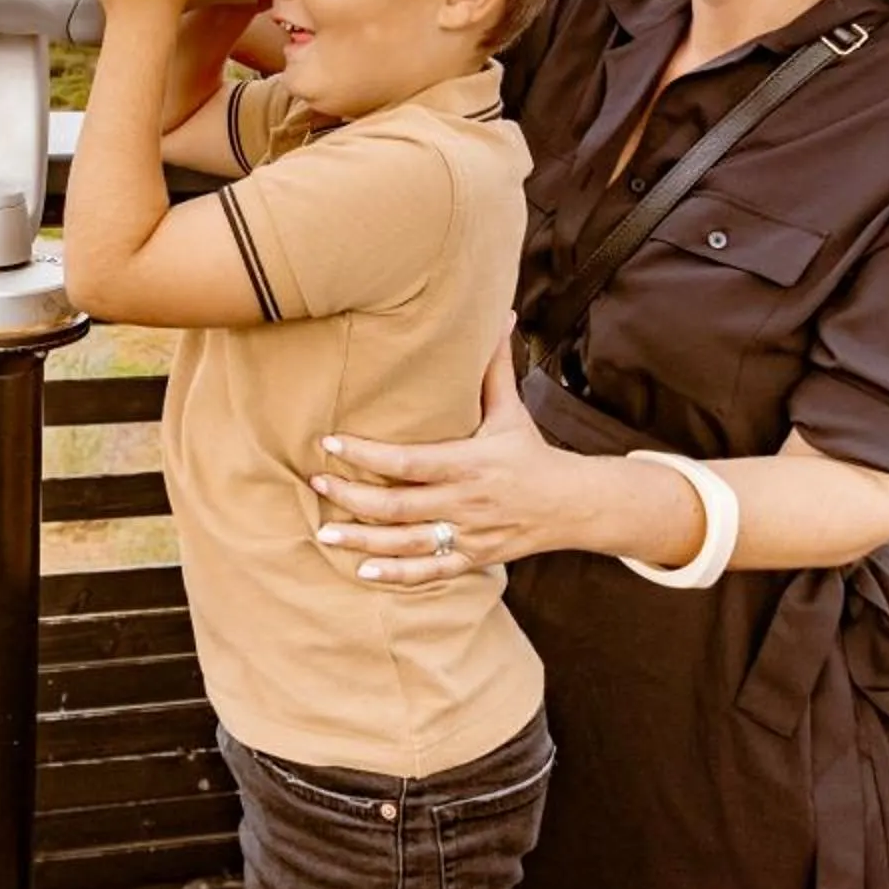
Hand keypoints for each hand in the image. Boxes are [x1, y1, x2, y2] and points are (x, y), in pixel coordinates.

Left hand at [310, 327, 598, 584]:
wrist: (572, 505)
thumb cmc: (531, 452)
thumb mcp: (511, 409)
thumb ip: (493, 366)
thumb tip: (498, 313)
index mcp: (470, 463)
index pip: (408, 462)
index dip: (367, 456)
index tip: (330, 444)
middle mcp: (465, 502)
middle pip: (399, 506)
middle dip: (353, 497)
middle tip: (315, 484)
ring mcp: (468, 534)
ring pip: (408, 543)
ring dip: (364, 541)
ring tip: (325, 532)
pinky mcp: (472, 558)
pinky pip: (430, 572)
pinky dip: (397, 576)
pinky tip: (364, 572)